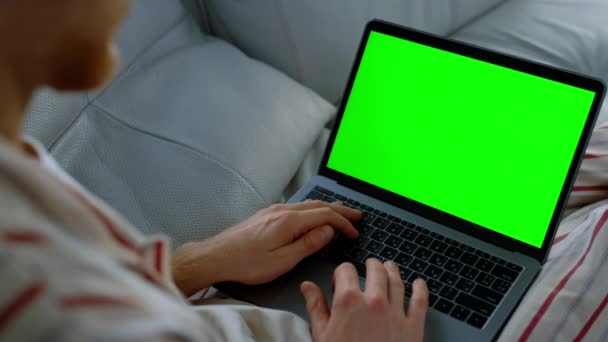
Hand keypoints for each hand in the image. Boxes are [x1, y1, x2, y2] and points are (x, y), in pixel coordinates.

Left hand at [172, 200, 361, 296]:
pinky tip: (312, 213)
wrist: (216, 256)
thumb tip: (327, 231)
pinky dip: (312, 209)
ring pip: (307, 204)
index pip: (325, 216)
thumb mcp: (282, 261)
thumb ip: (307, 244)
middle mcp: (282, 211)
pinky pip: (297, 207)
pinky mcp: (266, 215)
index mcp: (288, 221)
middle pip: (319, 205)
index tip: (354, 232)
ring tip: (340, 210)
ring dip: (327, 207)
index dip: (343, 223)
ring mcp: (273, 210)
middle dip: (340, 210)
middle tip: (357, 215)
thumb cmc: (245, 263)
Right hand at [301, 259, 428, 341]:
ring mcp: (395, 313)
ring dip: (392, 270)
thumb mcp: (321, 335)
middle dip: (371, 265)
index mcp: (348, 301)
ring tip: (390, 266)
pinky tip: (419, 283)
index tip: (341, 282)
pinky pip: (420, 301)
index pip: (346, 270)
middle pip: (375, 270)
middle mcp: (374, 301)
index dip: (341, 273)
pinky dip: (420, 289)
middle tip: (369, 266)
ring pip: (396, 281)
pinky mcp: (413, 327)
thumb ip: (315, 307)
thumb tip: (307, 287)